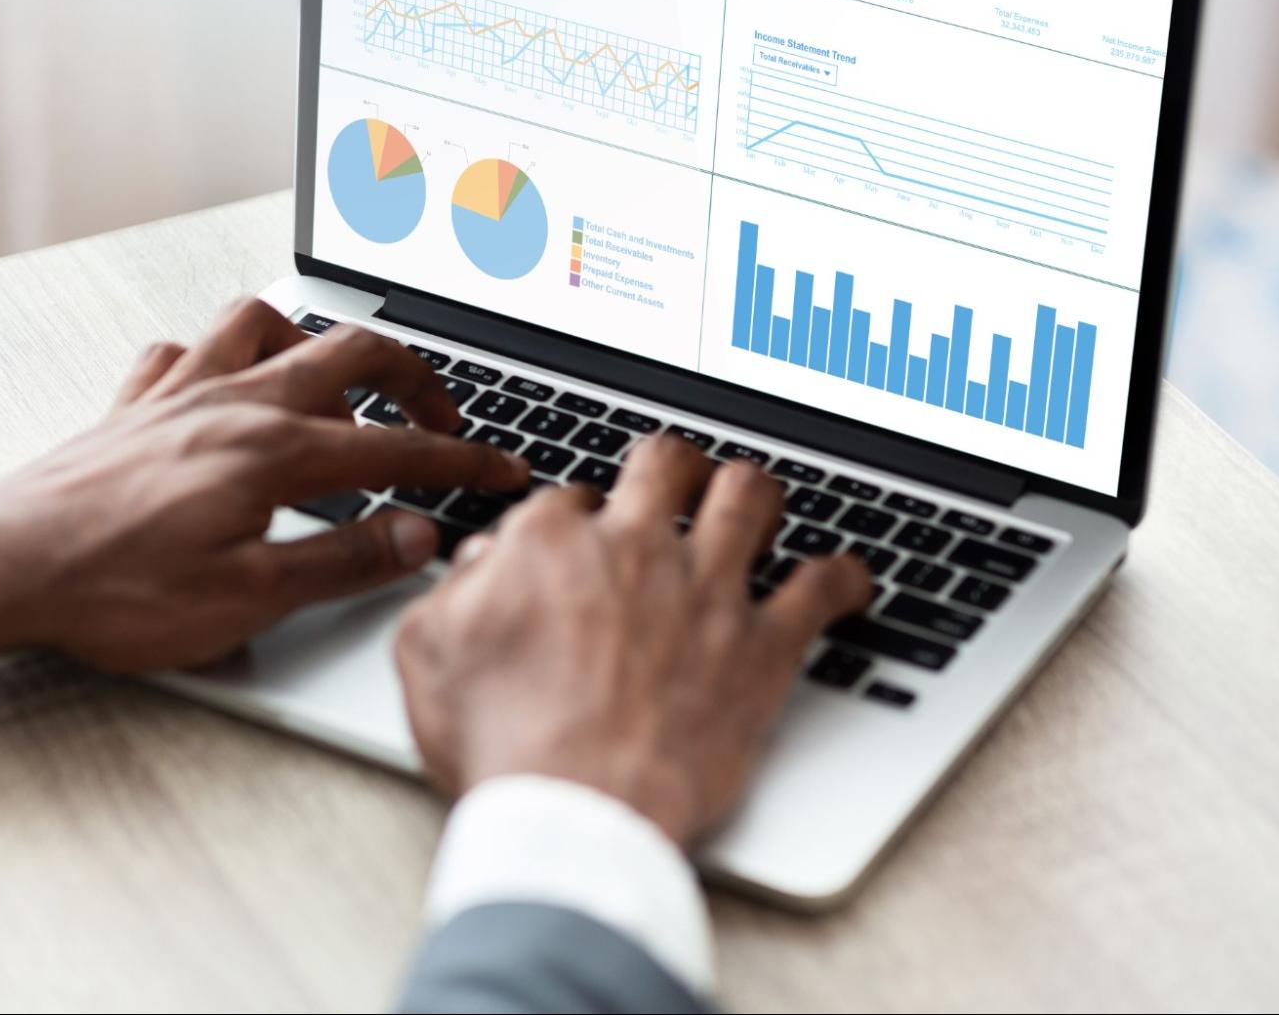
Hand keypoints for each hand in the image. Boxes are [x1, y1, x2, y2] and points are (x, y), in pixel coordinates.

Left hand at [0, 300, 527, 677]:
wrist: (3, 568)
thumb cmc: (115, 591)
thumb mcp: (248, 599)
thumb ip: (343, 561)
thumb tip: (417, 535)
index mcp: (274, 450)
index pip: (397, 443)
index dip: (462, 460)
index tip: (502, 472)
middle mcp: (233, 402)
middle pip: (350, 350)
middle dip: (415, 376)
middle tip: (445, 416)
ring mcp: (180, 393)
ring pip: (266, 322)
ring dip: (315, 339)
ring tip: (339, 380)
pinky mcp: (134, 405)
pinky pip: (186, 349)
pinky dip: (221, 354)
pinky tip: (227, 386)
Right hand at [394, 436, 870, 844]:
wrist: (577, 814)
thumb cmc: (505, 746)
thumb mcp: (430, 655)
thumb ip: (454, 592)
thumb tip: (482, 563)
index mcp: (551, 542)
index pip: (571, 498)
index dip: (577, 520)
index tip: (581, 544)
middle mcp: (635, 547)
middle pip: (665, 464)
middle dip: (670, 465)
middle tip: (674, 481)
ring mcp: (706, 590)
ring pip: (749, 495)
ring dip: (752, 492)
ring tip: (753, 498)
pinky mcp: (763, 646)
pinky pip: (823, 589)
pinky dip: (843, 579)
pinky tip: (848, 580)